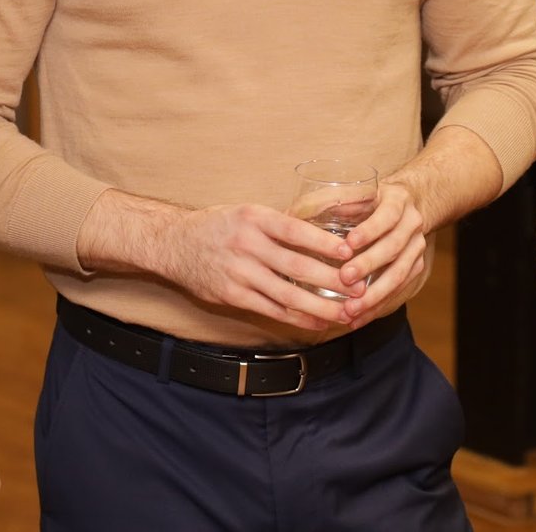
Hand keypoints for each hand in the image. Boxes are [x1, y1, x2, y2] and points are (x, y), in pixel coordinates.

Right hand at [152, 203, 356, 330]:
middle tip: (360, 288)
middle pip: (297, 266)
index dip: (324, 243)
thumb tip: (321, 235)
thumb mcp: (247, 212)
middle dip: (332, 280)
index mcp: (255, 218)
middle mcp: (247, 245)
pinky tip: (317, 322)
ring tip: (346, 312)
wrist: (175, 244)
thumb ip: (278, 225)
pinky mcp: (232, 295)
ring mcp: (239, 272)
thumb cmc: (218, 226)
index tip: (350, 252)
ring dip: (320, 306)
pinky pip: (271, 310)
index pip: (295, 231)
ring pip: (287, 294)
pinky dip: (297, 318)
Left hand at [336, 181, 428, 328]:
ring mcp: (417, 248)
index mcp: (397, 201)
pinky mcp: (416, 268)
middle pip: (394, 247)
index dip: (370, 230)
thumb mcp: (355, 192)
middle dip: (369, 265)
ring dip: (375, 294)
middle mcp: (412, 224)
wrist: (406, 207)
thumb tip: (289, 213)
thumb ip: (328, 201)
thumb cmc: (371, 201)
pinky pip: (399, 291)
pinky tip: (358, 318)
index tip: (348, 244)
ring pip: (400, 274)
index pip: (387, 215)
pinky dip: (378, 306)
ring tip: (350, 309)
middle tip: (345, 279)